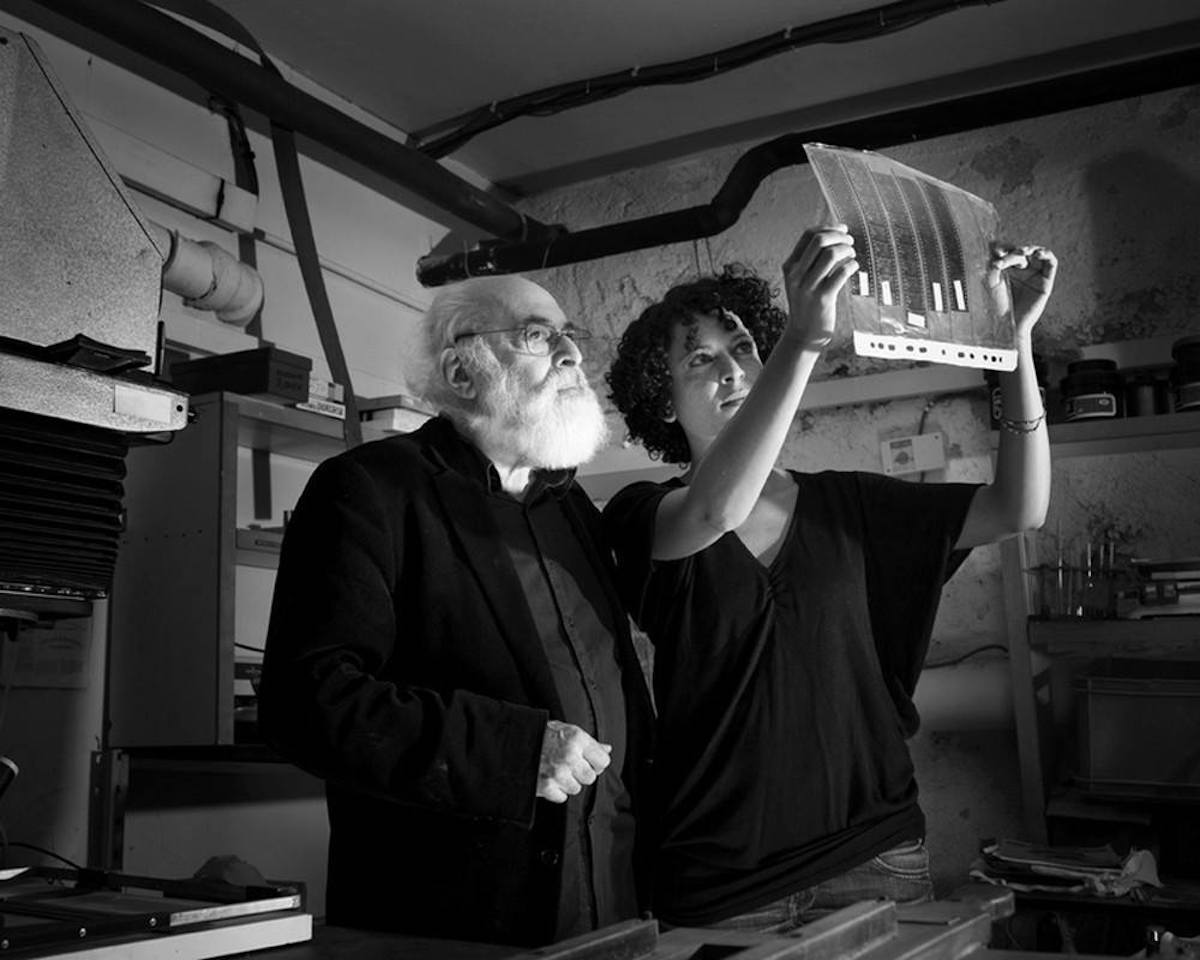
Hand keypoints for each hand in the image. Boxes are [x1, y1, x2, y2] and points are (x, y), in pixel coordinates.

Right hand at [536, 720, 611, 803]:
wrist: (512, 742)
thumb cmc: (540, 735)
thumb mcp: (565, 730)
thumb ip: (588, 741)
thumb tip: (607, 749)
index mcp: (576, 738)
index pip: (603, 761)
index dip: (596, 762)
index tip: (588, 760)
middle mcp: (569, 756)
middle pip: (591, 777)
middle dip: (581, 773)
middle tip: (568, 765)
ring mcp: (558, 773)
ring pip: (576, 788)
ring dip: (568, 783)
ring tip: (556, 770)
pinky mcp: (546, 787)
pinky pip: (562, 797)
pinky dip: (556, 791)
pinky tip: (548, 778)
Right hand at [781, 224, 857, 350]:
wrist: (803, 334)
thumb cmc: (808, 304)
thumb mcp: (801, 280)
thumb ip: (811, 261)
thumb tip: (835, 235)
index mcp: (790, 266)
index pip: (808, 235)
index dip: (828, 227)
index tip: (842, 230)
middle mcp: (796, 274)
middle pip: (819, 241)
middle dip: (839, 236)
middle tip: (850, 241)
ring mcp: (808, 287)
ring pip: (830, 254)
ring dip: (847, 250)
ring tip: (852, 254)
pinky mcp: (822, 298)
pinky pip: (840, 273)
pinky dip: (851, 265)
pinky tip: (853, 267)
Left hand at [987, 244, 1057, 338]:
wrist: (1007, 322)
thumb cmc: (997, 305)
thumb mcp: (991, 282)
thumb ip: (994, 265)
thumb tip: (995, 247)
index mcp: (1008, 269)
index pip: (1008, 252)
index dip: (1003, 248)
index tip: (994, 253)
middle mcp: (1021, 270)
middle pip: (1021, 252)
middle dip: (1013, 253)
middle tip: (1003, 261)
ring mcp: (1034, 274)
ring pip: (1037, 253)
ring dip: (1031, 249)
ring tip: (1023, 252)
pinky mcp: (1046, 280)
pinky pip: (1051, 263)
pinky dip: (1046, 254)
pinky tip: (1037, 254)